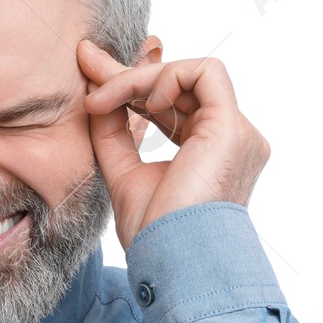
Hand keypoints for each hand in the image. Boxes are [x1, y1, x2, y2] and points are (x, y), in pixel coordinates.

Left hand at [79, 40, 269, 250]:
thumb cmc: (155, 234)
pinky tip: (143, 102)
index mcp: (208, 152)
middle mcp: (228, 139)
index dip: (130, 86)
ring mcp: (236, 132)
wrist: (174, 260)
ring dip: (138, 77)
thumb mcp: (123, 173)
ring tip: (104, 100)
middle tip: (86, 62)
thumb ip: (113, 133)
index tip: (90, 71)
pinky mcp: (233, 126)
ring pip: (189, 74)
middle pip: (177, 87)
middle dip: (127, 73)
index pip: (170, 105)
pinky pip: (204, 73)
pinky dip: (167, 77)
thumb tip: (95, 95)